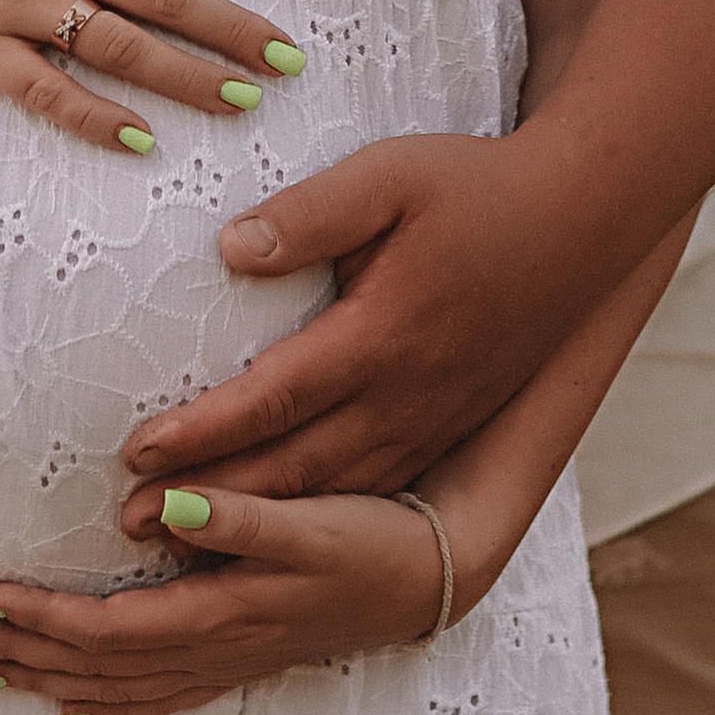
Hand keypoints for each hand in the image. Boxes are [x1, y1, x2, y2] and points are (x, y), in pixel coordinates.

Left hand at [0, 485, 448, 714]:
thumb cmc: (367, 540)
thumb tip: (161, 507)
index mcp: (219, 614)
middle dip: (21, 654)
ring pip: (116, 687)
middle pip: (96, 665)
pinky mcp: (237, 661)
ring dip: (47, 680)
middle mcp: (212, 650)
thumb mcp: (309, 519)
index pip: (107, 628)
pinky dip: (105, 703)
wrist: (425, 579)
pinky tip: (74, 706)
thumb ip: (236, 514)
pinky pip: (153, 697)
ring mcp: (223, 663)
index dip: (42, 617)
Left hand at [117, 131, 593, 496]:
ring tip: (185, 538)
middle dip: (209, 500)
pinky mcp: (448, 423)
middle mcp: (405, 395)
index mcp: (381, 336)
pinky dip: (315, 514)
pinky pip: (372, 487)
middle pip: (293, 467)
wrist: (584, 220)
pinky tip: (278, 525)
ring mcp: (431, 419)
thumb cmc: (476, 186)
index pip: (273, 398)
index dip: (201, 432)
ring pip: (331, 490)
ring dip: (255, 518)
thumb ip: (309, 214)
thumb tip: (229, 249)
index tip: (137, 454)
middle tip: (130, 522)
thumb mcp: (390, 176)